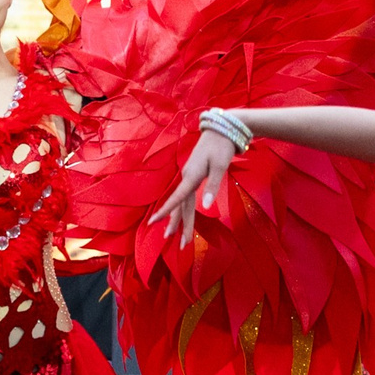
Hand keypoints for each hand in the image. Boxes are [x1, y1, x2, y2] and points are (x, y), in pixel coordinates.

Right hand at [155, 129, 236, 247]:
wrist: (221, 130)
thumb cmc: (221, 147)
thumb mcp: (220, 166)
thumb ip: (213, 186)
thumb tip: (206, 207)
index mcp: (191, 177)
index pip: (177, 199)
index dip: (165, 212)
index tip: (153, 222)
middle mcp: (186, 178)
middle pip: (181, 206)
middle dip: (179, 225)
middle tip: (178, 244)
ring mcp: (188, 177)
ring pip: (182, 203)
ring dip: (179, 220)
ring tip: (173, 236)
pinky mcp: (192, 175)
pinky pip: (185, 197)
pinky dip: (182, 209)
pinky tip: (179, 216)